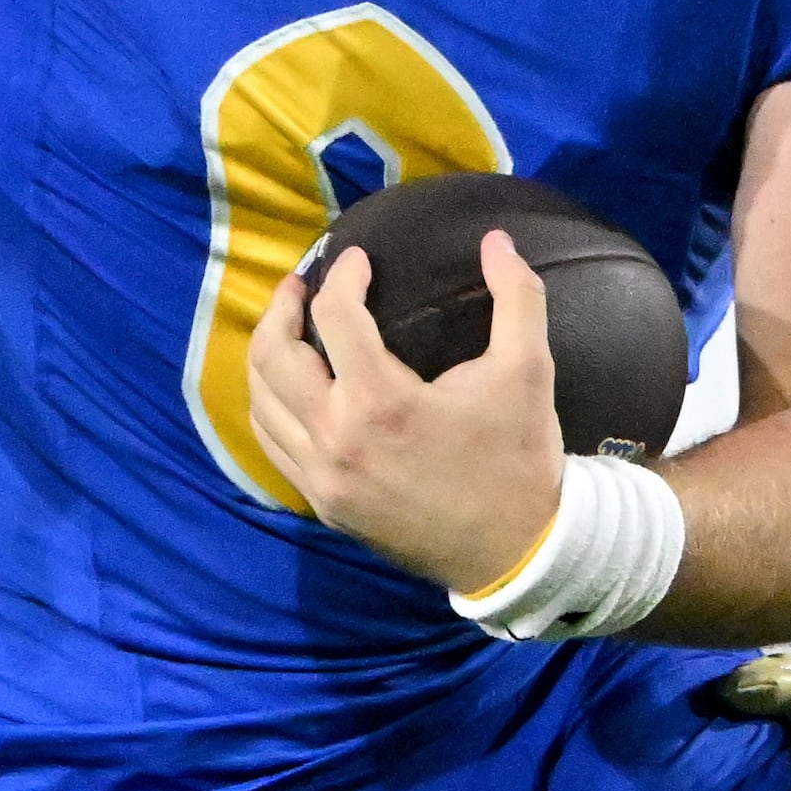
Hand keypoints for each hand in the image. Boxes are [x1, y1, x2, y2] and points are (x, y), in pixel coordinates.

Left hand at [244, 235, 566, 591]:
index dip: (343, 276)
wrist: (516, 552)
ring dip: (268, 356)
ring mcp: (323, 477)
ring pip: (261, 403)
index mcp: (381, 401)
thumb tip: (497, 238)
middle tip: (301, 286)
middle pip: (273, 356)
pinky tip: (292, 388)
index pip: (334, 316)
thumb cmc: (520, 457)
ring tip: (290, 329)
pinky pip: (273, 445)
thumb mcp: (529, 370)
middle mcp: (336, 439)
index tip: (359, 260)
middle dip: (282, 309)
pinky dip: (271, 406)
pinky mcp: (324, 504)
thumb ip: (517, 296)